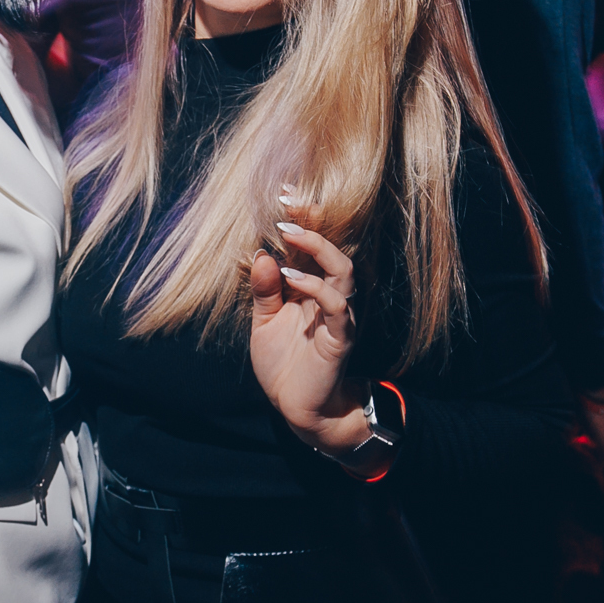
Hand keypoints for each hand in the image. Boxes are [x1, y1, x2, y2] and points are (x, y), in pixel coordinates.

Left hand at [248, 204, 369, 459]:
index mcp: (309, 289)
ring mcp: (337, 315)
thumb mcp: (264, 324)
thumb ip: (264, 292)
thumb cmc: (283, 365)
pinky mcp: (339, 337)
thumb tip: (260, 253)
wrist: (297, 408)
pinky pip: (335, 304)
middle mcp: (327, 296)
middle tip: (289, 202)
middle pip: (332, 248)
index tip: (282, 194)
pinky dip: (314, 286)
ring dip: (318, 249)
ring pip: (343, 270)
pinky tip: (290, 277)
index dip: (302, 220)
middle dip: (314, 222)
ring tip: (291, 235)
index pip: (310, 247)